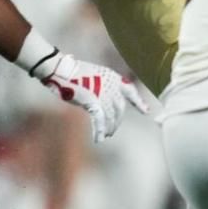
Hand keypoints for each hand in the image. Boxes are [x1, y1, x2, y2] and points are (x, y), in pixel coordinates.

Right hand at [30, 52, 149, 141]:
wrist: (61, 69)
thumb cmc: (73, 72)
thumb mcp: (94, 76)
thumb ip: (102, 88)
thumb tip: (102, 103)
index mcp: (113, 78)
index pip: (131, 91)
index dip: (138, 102)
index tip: (146, 111)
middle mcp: (112, 86)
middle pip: (120, 108)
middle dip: (117, 121)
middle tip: (113, 129)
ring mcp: (104, 94)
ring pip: (111, 116)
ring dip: (108, 127)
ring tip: (106, 134)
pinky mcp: (94, 102)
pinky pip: (99, 120)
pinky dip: (99, 130)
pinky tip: (98, 139)